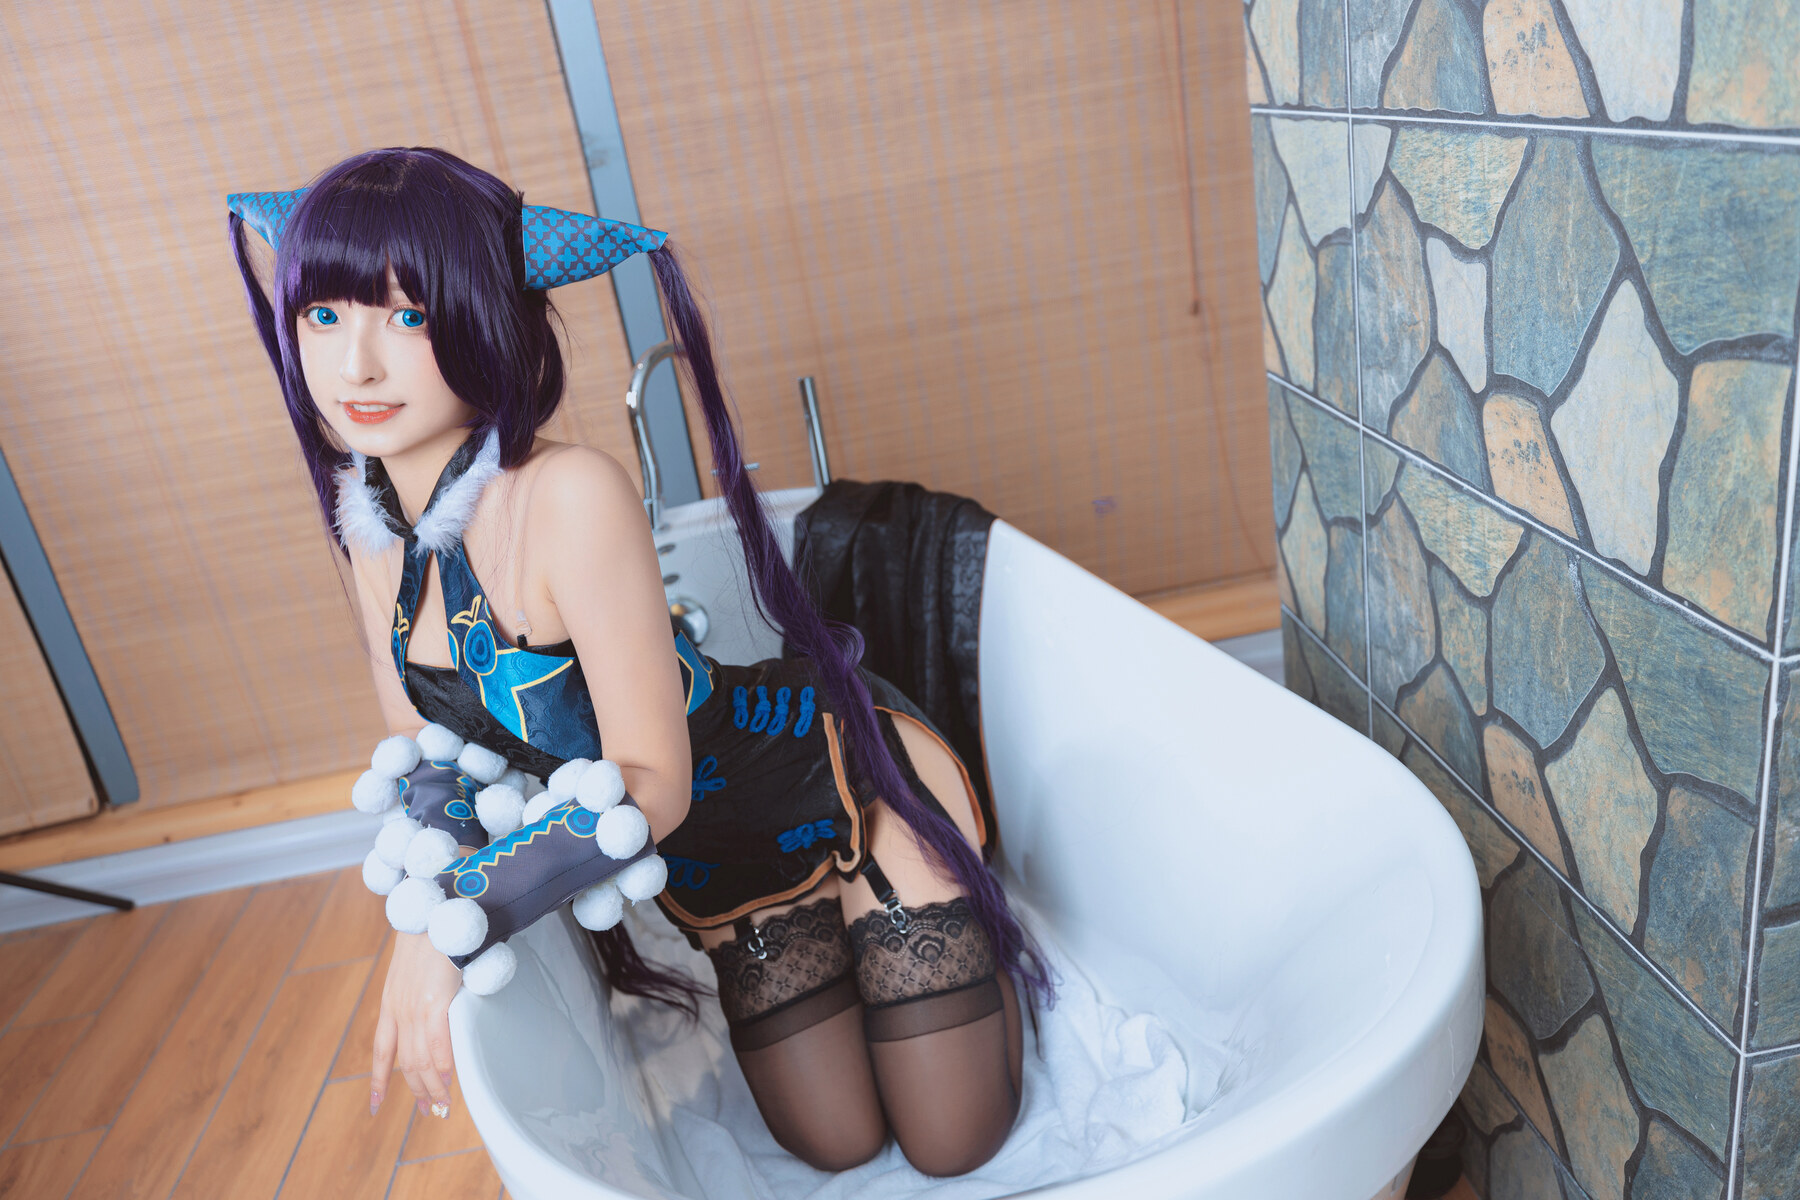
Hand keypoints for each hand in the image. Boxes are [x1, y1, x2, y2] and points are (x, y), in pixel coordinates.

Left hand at [371, 931, 463, 1118]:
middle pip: (404, 1062)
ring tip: (442, 1104)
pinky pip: (438, 1043)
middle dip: (415, 1090)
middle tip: (427, 1110)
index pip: (382, 1050)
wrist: (435, 908)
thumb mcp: (414, 966)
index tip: (376, 1104)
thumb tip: (437, 1001)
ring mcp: (415, 1007)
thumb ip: (420, 988)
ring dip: (431, 1085)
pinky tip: (448, 1078)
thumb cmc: (433, 931)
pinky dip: (443, 1065)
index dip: (379, 1079)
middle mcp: (398, 1009)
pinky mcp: (435, 1001)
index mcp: (390, 1002)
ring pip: (420, 1060)